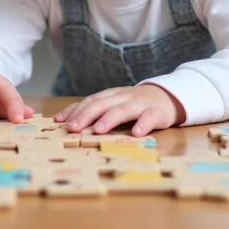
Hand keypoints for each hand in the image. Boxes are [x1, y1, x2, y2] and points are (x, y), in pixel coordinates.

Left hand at [54, 84, 185, 136]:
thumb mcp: (114, 104)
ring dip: (109, 119)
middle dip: (86, 115)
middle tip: (73, 128)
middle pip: (102, 103)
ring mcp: (140, 104)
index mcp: (111, 96)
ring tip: (98, 130)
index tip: (61, 122)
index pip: (90, 100)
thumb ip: (93, 111)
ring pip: (123, 109)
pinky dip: (143, 124)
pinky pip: (149, 117)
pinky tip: (136, 133)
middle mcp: (123, 97)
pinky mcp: (157, 112)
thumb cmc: (134, 104)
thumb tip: (63, 121)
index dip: (76, 110)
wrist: (167, 96)